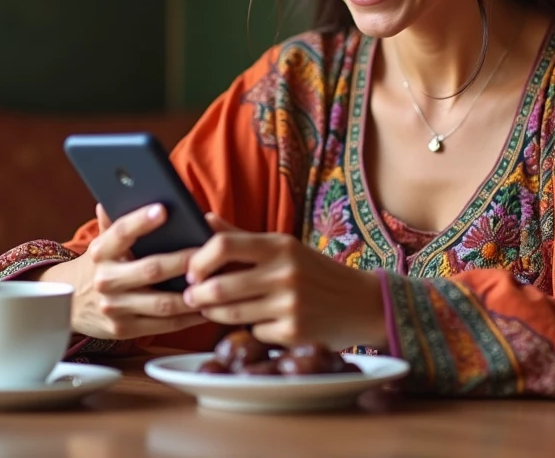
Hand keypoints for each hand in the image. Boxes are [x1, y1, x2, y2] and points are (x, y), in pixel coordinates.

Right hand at [44, 204, 204, 340]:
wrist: (69, 305)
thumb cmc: (99, 265)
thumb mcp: (102, 242)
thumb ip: (116, 220)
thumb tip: (125, 184)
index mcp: (101, 251)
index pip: (121, 232)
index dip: (142, 220)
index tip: (164, 209)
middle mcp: (105, 280)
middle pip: (151, 269)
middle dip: (185, 260)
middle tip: (211, 251)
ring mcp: (113, 308)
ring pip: (163, 302)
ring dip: (193, 293)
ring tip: (217, 281)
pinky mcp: (122, 330)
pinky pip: (163, 325)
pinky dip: (188, 318)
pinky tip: (206, 308)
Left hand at [181, 214, 386, 349]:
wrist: (362, 303)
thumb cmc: (315, 272)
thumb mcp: (284, 248)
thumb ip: (241, 236)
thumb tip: (203, 220)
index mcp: (280, 245)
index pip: (224, 246)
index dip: (199, 260)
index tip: (192, 271)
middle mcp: (285, 273)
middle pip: (220, 286)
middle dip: (197, 295)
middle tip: (192, 297)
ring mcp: (290, 305)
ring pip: (230, 314)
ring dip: (214, 314)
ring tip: (212, 309)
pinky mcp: (293, 334)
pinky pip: (253, 333)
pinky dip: (250, 330)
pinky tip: (260, 323)